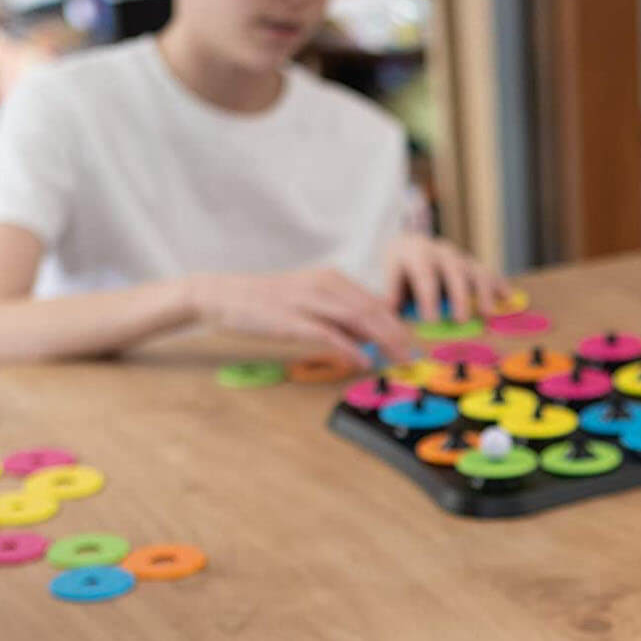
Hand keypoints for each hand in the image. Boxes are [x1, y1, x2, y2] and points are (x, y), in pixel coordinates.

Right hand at [188, 267, 414, 367]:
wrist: (224, 295)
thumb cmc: (268, 303)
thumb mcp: (310, 301)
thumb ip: (339, 316)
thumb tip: (370, 336)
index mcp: (332, 279)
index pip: (376, 302)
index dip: (399, 324)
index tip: (415, 344)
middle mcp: (325, 285)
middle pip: (373, 310)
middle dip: (399, 335)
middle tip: (416, 356)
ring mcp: (308, 300)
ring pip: (357, 319)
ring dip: (384, 341)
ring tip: (400, 360)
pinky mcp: (292, 319)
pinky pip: (328, 334)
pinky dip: (349, 348)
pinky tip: (363, 361)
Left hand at [387, 234, 508, 323]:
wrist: (407, 250)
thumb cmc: (396, 274)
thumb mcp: (387, 279)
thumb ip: (390, 295)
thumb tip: (390, 311)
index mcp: (414, 252)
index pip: (423, 275)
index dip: (428, 297)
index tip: (431, 321)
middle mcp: (439, 251)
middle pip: (452, 271)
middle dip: (457, 296)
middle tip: (460, 320)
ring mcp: (458, 257)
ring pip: (474, 271)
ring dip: (482, 292)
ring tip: (486, 314)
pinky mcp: (472, 265)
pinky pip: (488, 274)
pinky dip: (499, 285)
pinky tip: (507, 298)